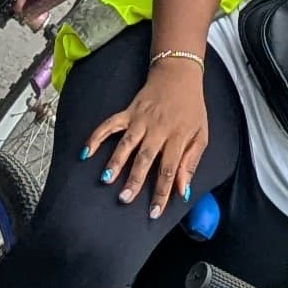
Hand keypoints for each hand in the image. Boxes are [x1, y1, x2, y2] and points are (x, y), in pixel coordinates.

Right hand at [80, 55, 212, 216]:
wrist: (179, 75)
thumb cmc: (192, 109)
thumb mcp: (201, 135)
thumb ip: (191, 163)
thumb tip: (183, 190)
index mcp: (178, 137)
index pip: (169, 169)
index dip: (162, 192)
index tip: (154, 212)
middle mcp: (158, 129)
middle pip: (145, 158)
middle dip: (134, 179)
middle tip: (125, 198)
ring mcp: (141, 119)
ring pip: (126, 143)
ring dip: (115, 161)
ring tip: (106, 179)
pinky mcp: (128, 112)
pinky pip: (110, 124)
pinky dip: (97, 136)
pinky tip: (86, 151)